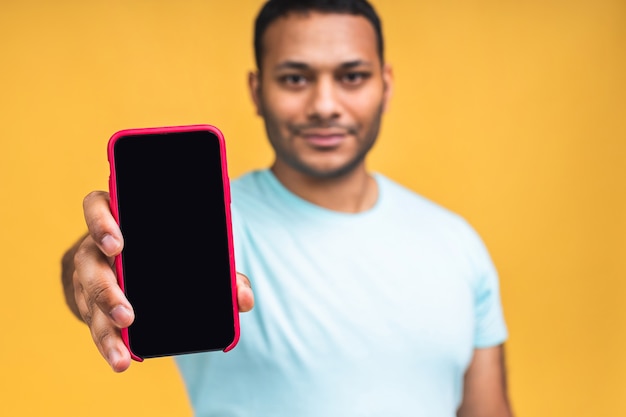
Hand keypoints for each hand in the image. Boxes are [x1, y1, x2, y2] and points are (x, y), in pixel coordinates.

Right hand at [72, 191, 253, 371]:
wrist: (136, 261)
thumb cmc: (167, 250)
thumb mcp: (190, 249)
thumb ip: (220, 268)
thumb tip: (243, 299)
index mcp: (119, 219)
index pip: (96, 207)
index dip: (101, 223)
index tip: (118, 246)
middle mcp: (95, 247)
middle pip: (89, 264)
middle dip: (106, 292)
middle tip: (127, 316)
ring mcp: (88, 276)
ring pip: (88, 302)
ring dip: (105, 331)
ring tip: (122, 354)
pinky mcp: (89, 302)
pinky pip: (94, 323)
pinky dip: (109, 343)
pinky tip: (121, 360)